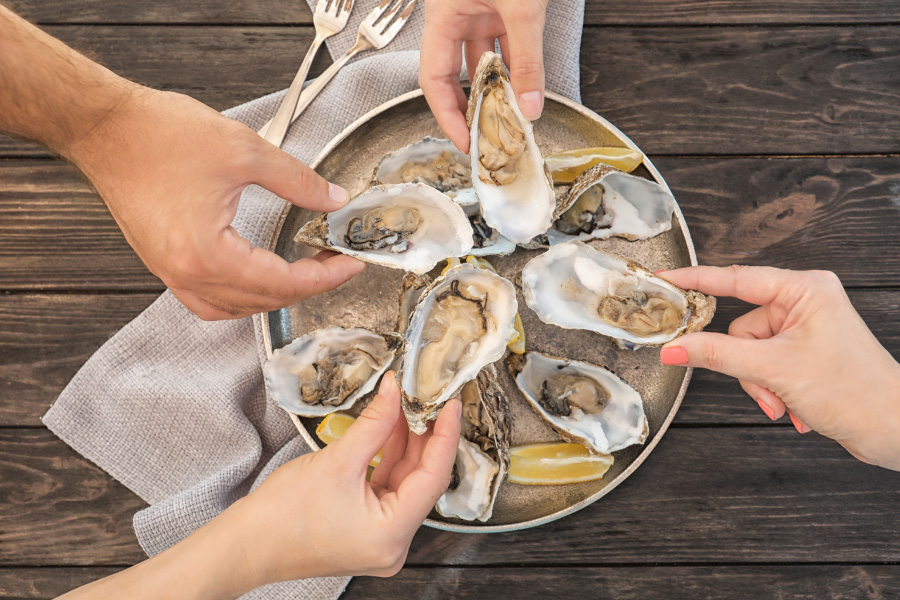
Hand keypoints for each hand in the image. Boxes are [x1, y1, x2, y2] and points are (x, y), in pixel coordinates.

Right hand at [58, 373, 461, 598]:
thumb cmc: (280, 517)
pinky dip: (387, 458)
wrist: (244, 544)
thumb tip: (396, 392)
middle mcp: (393, 542)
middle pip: (422, 479)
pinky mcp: (366, 529)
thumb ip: (375, 423)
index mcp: (393, 534)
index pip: (434, 477)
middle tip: (428, 397)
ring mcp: (380, 538)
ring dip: (405, 443)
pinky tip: (388, 427)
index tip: (452, 404)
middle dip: (425, 435)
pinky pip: (386, 487)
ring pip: (404, 481)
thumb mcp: (337, 461)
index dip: (446, 435)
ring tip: (405, 404)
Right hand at [68, 85, 364, 319]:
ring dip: (273, 296)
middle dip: (306, 286)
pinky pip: (207, 300)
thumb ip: (297, 182)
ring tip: (305, 273)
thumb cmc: (159, 135)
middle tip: (335, 263)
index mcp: (207, 254)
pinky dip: (240, 297)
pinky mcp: (162, 263)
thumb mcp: (245, 151)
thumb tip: (333, 201)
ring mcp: (170, 272)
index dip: (324, 276)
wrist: (104, 127)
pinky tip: (258, 279)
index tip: (351, 264)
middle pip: (261, 302)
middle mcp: (186, 273)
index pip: (282, 282)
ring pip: (233, 308)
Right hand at [419, 0, 548, 151]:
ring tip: (509, 119)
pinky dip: (513, 70)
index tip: (465, 141)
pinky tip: (524, 91)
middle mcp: (455, 18)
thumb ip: (527, 59)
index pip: (434, 78)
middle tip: (484, 137)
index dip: (447, 115)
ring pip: (481, 64)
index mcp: (443, 16)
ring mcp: (478, 14)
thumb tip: (529, 106)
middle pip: (452, 76)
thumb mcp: (522, 9)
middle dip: (469, 108)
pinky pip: (503, 48)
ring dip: (496, 91)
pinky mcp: (500, 11)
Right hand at [657, 265, 899, 470]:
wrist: (893, 429)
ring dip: (761, 383)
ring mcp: (805, 329)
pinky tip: (792, 405)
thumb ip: (717, 355)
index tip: (665, 280)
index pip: (736, 279)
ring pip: (749, 352)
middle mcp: (805, 304)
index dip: (696, 281)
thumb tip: (676, 347)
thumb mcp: (774, 370)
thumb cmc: (856, 392)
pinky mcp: (804, 352)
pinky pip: (764, 365)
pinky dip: (772, 388)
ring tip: (784, 400)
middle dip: (748, 366)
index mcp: (805, 290)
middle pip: (741, 328)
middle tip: (766, 384)